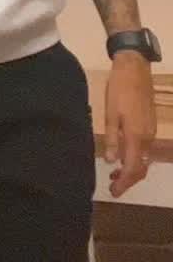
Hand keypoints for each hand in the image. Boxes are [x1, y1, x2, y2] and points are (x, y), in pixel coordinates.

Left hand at [105, 55, 156, 198]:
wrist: (135, 69)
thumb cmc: (119, 90)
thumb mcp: (110, 114)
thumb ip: (112, 139)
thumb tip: (112, 162)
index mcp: (136, 136)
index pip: (132, 168)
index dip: (124, 183)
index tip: (114, 192)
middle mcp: (147, 137)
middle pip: (142, 167)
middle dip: (128, 180)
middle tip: (113, 187)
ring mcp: (151, 131)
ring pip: (144, 159)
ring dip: (131, 169)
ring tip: (115, 173)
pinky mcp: (150, 124)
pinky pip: (145, 149)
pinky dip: (135, 157)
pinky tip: (124, 155)